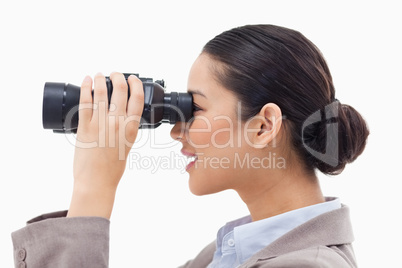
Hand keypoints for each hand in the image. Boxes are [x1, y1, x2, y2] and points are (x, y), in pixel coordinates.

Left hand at [67, 73, 143, 218]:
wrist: (96, 182)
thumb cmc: (112, 169)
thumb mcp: (127, 146)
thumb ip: (127, 130)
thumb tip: (123, 116)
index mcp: (131, 129)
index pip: (137, 99)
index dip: (135, 84)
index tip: (132, 78)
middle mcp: (117, 124)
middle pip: (120, 90)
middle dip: (118, 77)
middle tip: (115, 74)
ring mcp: (100, 124)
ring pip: (102, 93)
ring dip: (101, 79)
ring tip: (99, 75)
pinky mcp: (84, 127)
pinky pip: (85, 102)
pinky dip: (86, 88)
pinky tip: (87, 81)